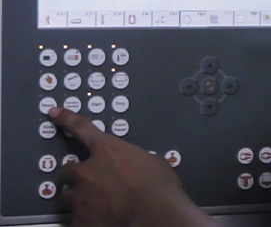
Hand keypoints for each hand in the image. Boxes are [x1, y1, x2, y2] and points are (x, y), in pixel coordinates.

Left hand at [48, 107, 215, 225]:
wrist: (154, 214)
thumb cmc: (158, 184)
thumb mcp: (152, 162)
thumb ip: (136, 160)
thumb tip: (138, 167)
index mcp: (107, 150)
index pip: (82, 128)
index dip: (67, 119)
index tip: (54, 113)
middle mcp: (88, 171)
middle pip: (67, 171)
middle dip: (76, 175)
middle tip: (89, 182)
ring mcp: (81, 198)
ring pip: (66, 197)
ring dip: (77, 197)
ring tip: (92, 203)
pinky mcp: (81, 221)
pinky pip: (76, 218)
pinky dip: (85, 218)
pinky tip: (99, 219)